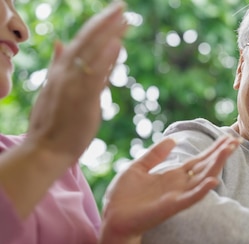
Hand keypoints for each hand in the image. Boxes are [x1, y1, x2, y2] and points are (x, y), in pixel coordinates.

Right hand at [0, 2, 127, 218]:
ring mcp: (72, 84)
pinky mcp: (81, 98)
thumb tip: (61, 42)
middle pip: (88, 41)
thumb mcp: (54, 88)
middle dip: (106, 22)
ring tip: (125, 17)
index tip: (114, 13)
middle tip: (123, 6)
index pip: (82, 41)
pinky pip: (95, 74)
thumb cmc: (53, 122)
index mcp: (62, 70)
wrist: (46, 149)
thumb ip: (59, 64)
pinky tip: (117, 44)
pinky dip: (105, 58)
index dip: (98, 26)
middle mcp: (66, 72)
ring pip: (91, 52)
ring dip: (109, 33)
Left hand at [97, 135, 239, 243]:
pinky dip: (202, 190)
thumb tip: (172, 140)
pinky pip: (190, 198)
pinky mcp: (171, 206)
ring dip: (216, 165)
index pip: (199, 160)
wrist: (113, 218)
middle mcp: (179, 185)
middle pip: (206, 166)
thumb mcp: (138, 168)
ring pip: (202, 179)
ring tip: (229, 151)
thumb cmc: (123, 196)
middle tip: (237, 141)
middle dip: (221, 154)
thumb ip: (155, 155)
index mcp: (173, 176)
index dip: (213, 149)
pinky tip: (213, 181)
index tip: (228, 138)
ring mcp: (177, 196)